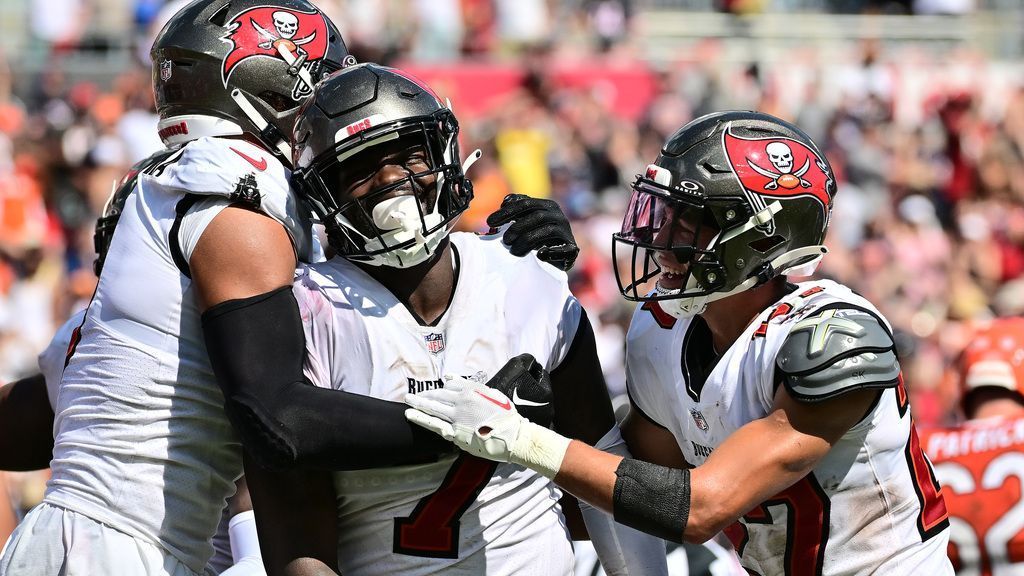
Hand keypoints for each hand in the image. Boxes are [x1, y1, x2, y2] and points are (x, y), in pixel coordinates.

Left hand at [405, 375, 571, 477]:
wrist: (513, 437)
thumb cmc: (507, 417)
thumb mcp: (494, 394)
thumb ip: (473, 385)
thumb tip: (451, 378)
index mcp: (472, 390)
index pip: (449, 385)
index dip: (441, 388)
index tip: (435, 390)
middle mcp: (461, 400)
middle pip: (437, 395)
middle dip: (424, 394)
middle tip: (413, 395)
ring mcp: (456, 416)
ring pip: (432, 407)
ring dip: (418, 403)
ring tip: (408, 400)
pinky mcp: (454, 432)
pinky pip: (433, 424)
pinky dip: (420, 418)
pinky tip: (410, 415)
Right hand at [485, 354, 553, 428]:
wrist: (489, 419)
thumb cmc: (502, 391)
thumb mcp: (515, 366)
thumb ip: (527, 360)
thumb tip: (531, 362)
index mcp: (547, 394)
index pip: (542, 376)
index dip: (530, 373)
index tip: (519, 376)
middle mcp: (548, 410)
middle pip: (540, 392)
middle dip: (530, 389)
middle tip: (514, 389)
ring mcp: (541, 424)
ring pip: (536, 406)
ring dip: (527, 402)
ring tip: (512, 402)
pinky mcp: (532, 433)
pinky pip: (530, 419)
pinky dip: (524, 415)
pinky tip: (512, 415)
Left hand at [486, 194, 578, 271]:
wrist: (557, 259)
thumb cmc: (536, 238)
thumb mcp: (524, 221)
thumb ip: (515, 210)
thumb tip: (505, 201)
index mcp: (547, 206)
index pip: (525, 203)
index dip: (507, 212)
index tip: (489, 222)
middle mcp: (559, 216)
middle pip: (537, 216)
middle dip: (517, 227)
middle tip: (505, 240)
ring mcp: (567, 232)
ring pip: (548, 231)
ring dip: (528, 240)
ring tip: (514, 250)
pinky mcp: (573, 249)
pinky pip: (564, 250)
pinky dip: (551, 252)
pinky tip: (539, 255)